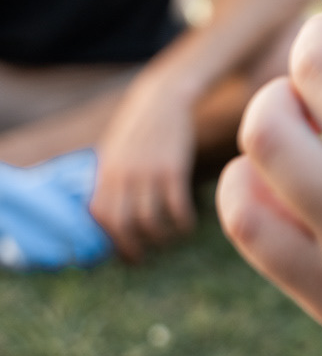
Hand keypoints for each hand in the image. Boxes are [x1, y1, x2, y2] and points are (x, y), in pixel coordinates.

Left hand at [90, 72, 196, 260]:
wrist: (164, 97)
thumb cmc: (139, 128)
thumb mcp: (115, 151)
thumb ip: (110, 181)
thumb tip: (104, 214)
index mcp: (106, 172)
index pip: (99, 217)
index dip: (109, 241)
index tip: (122, 252)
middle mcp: (124, 175)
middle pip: (122, 225)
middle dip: (133, 249)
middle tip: (145, 257)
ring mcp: (148, 171)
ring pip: (149, 220)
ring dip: (161, 238)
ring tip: (170, 239)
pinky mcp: (174, 167)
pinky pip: (177, 206)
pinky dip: (183, 223)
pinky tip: (188, 224)